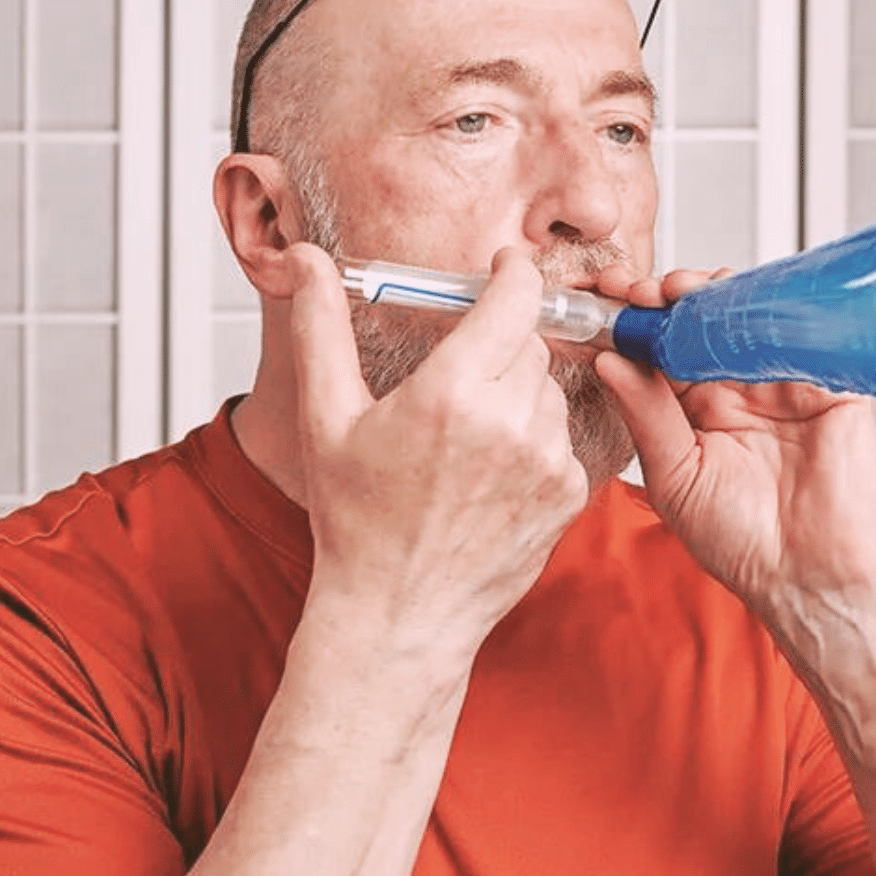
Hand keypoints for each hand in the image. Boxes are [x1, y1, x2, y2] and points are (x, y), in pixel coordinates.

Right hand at [285, 244, 589, 665]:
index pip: (514, 299)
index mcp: (450, 394)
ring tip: (467, 439)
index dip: (512, 274)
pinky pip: (562, 437)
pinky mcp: (569, 495)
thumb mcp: (326, 419)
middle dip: (498, 346)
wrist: (400, 614)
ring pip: (549, 390)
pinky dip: (534, 441)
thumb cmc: (357, 523)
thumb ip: (321, 327)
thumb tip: (306, 260)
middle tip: (456, 379)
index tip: (502, 269)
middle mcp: (509, 424)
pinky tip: (489, 472)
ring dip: (518, 395)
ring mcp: (546, 462)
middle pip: (531, 343)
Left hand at [592, 267, 875, 648]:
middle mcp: (738, 387)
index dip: (631, 321)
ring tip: (678, 293)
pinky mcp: (831, 381)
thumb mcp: (675, 475)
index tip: (600, 301)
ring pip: (749, 314)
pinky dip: (773, 311)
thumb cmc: (742, 542)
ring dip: (711, 294)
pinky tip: (737, 307)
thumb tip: (606, 359)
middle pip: (701, 319)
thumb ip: (644, 415)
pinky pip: (805, 332)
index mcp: (696, 409)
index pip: (660, 348)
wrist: (809, 577)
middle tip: (636, 290)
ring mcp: (784, 380)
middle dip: (665, 297)